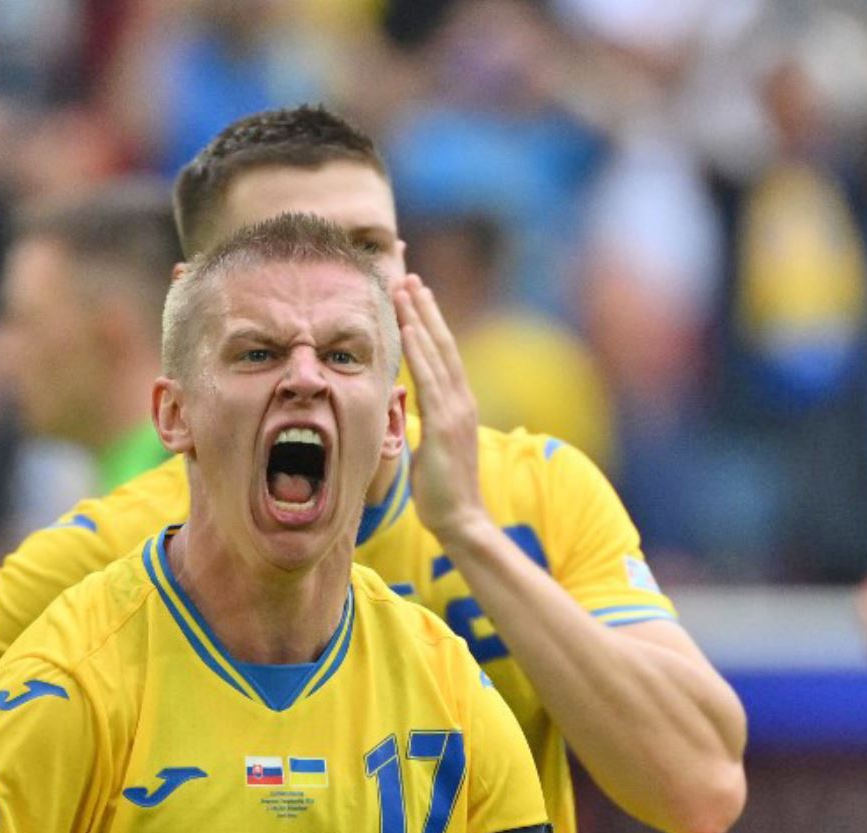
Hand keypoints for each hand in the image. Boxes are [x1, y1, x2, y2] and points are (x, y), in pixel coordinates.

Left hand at [394, 275, 489, 545]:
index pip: (441, 356)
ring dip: (419, 317)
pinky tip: (407, 326)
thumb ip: (421, 423)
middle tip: (410, 277)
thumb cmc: (441, 492)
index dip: (428, 325)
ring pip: (437, 352)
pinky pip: (430, 377)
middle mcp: (461, 400)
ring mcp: (456, 409)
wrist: (461, 520)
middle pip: (442, 343)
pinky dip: (419, 348)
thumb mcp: (428, 448)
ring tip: (406, 287)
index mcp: (457, 405)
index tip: (414, 297)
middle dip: (425, 308)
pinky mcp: (446, 423)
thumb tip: (405, 408)